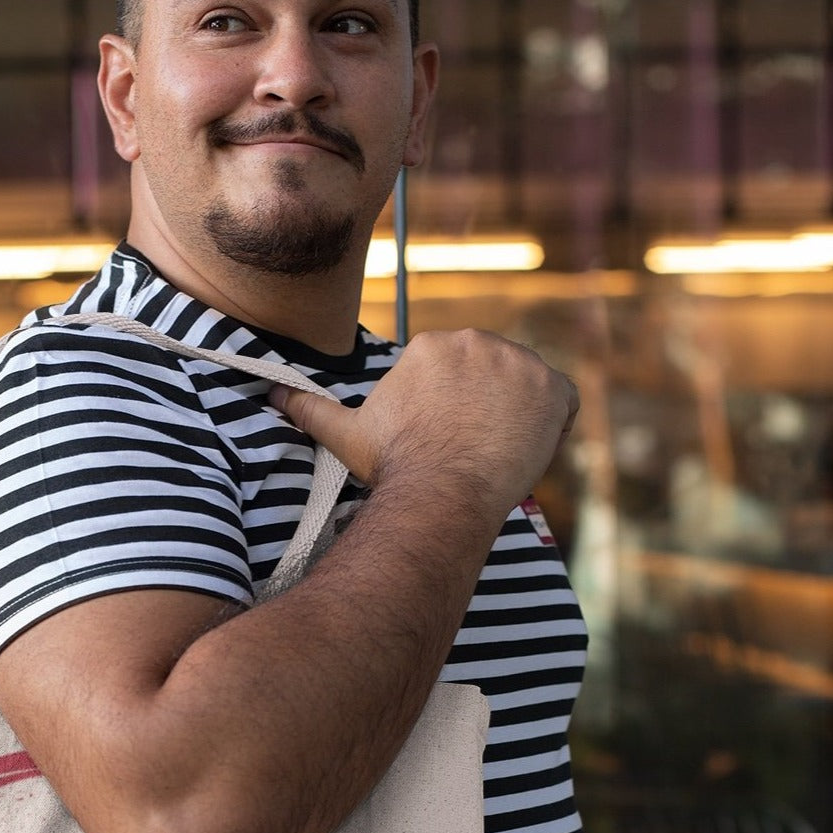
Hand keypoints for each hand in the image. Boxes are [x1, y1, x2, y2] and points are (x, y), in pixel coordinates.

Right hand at [269, 328, 578, 512]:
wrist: (443, 491)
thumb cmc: (395, 465)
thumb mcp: (347, 434)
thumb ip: (311, 408)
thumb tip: (269, 395)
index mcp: (432, 346)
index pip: (455, 373)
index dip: (453, 410)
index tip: (447, 440)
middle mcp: (477, 341)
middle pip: (491, 374)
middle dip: (486, 409)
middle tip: (472, 451)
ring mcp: (519, 363)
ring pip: (526, 387)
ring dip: (519, 415)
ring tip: (497, 454)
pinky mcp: (553, 387)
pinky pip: (563, 401)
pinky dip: (553, 424)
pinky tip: (528, 450)